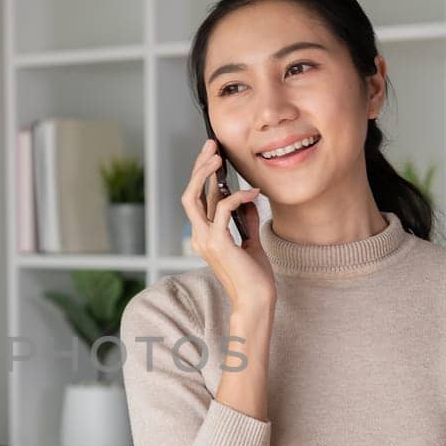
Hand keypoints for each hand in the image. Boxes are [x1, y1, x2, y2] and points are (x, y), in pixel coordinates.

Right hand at [181, 139, 273, 312]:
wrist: (256, 300)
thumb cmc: (254, 276)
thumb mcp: (250, 241)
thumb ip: (245, 220)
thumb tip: (247, 197)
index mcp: (205, 236)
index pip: (199, 199)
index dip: (204, 176)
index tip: (214, 155)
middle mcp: (200, 236)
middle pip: (189, 194)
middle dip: (198, 167)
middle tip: (211, 146)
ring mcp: (206, 240)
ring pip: (194, 198)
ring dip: (205, 174)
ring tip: (219, 157)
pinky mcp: (218, 243)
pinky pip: (223, 209)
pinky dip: (237, 197)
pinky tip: (252, 193)